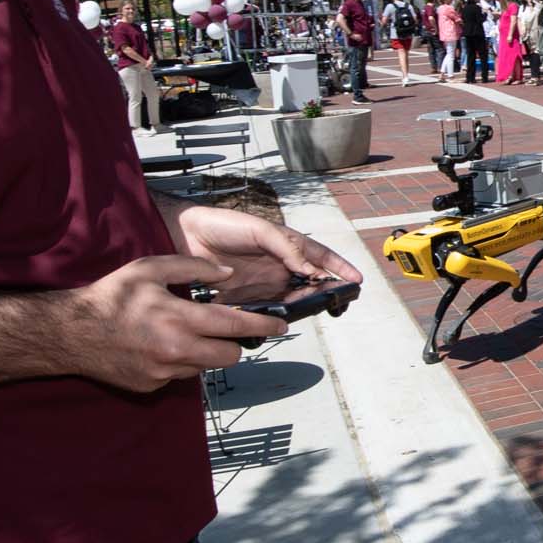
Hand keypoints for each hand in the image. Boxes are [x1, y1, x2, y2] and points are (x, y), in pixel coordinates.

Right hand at [71, 255, 283, 391]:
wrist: (71, 333)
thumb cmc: (112, 295)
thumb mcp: (151, 268)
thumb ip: (193, 267)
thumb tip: (228, 273)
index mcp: (179, 318)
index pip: (235, 325)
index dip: (263, 325)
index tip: (282, 324)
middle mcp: (175, 350)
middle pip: (230, 356)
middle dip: (234, 343)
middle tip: (226, 328)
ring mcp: (164, 373)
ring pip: (207, 367)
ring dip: (206, 352)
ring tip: (184, 332)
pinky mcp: (153, 386)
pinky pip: (181, 375)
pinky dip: (181, 362)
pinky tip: (161, 346)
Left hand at [170, 204, 362, 307]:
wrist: (186, 236)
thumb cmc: (222, 224)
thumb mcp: (259, 229)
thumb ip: (285, 247)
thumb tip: (307, 267)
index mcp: (286, 244)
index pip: (319, 257)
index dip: (339, 267)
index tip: (356, 279)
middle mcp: (279, 265)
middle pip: (310, 281)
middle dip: (326, 290)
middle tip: (340, 299)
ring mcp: (264, 282)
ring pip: (293, 297)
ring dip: (305, 303)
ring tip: (317, 308)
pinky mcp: (247, 297)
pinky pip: (268, 309)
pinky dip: (279, 314)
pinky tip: (286, 318)